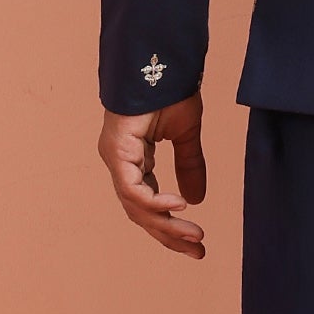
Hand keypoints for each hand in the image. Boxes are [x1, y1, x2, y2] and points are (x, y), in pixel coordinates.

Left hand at [99, 94, 207, 256]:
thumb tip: (197, 200)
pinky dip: (156, 202)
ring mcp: (116, 159)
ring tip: (194, 235)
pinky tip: (179, 206)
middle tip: (197, 251)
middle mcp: (121, 163)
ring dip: (166, 225)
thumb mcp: (186, 135)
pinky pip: (134, 189)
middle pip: (141, 213)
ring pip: (137, 207)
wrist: (160, 62)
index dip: (170, 225)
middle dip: (169, 235)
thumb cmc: (169, 90)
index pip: (148, 204)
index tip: (197, 242)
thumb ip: (189, 166)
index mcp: (134, 160)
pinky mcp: (117, 152)